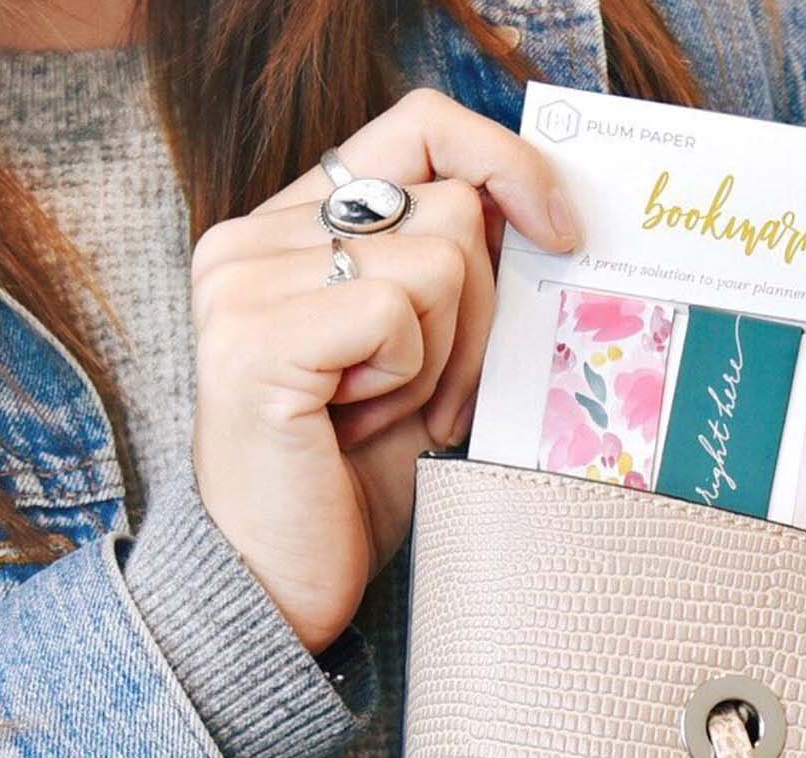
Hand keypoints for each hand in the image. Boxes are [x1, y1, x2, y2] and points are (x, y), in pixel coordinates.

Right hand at [190, 89, 577, 653]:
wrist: (279, 582)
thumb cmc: (354, 475)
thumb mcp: (424, 355)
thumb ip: (457, 272)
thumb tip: (541, 209)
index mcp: (289, 228)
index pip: (418, 127)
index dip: (503, 159)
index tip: (560, 228)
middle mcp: (252, 239)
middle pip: (451, 203)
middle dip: (479, 311)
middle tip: (437, 396)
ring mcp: (245, 284)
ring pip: (438, 258)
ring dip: (445, 356)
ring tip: (388, 413)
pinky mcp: (256, 338)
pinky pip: (398, 310)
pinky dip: (412, 378)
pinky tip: (359, 425)